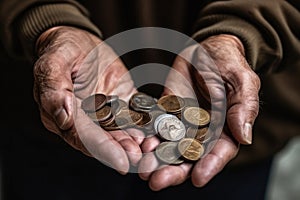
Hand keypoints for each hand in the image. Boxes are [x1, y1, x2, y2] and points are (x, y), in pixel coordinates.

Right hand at [33, 26, 143, 172]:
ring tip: (156, 147)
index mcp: (68, 116)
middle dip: (127, 151)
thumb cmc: (62, 50)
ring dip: (139, 141)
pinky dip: (148, 121)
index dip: (104, 151)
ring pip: (124, 130)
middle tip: (145, 159)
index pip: (85, 139)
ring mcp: (109, 112)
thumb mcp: (52, 63)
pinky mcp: (124, 102)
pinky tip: (161, 127)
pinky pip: (137, 113)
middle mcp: (89, 120)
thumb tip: (65, 116)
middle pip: (108, 140)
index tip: (122, 163)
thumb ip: (53, 90)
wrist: (79, 41)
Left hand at [138, 34, 260, 189]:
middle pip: (190, 156)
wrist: (206, 49)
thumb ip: (243, 107)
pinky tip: (138, 145)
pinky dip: (147, 137)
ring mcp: (183, 123)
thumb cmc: (228, 62)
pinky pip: (156, 127)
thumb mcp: (241, 80)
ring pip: (170, 146)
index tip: (197, 178)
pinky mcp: (166, 112)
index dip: (209, 166)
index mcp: (226, 128)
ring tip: (143, 168)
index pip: (219, 152)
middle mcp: (203, 131)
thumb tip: (244, 138)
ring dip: (157, 159)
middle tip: (157, 181)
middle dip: (175, 170)